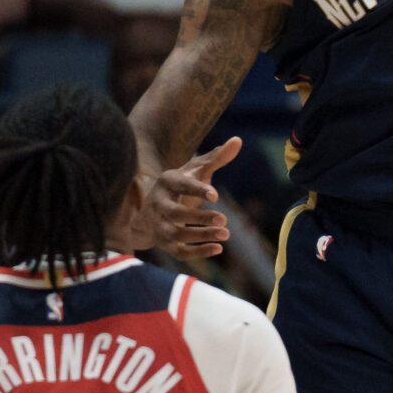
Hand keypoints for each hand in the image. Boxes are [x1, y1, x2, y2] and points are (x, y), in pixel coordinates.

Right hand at [137, 137, 243, 258]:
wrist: (154, 206)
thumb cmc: (182, 183)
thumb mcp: (196, 168)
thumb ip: (216, 157)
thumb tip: (238, 140)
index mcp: (167, 181)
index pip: (180, 185)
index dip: (197, 190)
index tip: (216, 196)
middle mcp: (159, 204)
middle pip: (175, 213)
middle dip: (199, 217)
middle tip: (224, 219)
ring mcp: (159, 225)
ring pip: (176, 234)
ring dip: (201, 235)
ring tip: (226, 234)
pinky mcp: (164, 243)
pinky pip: (179, 251)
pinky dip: (197, 253)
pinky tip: (218, 249)